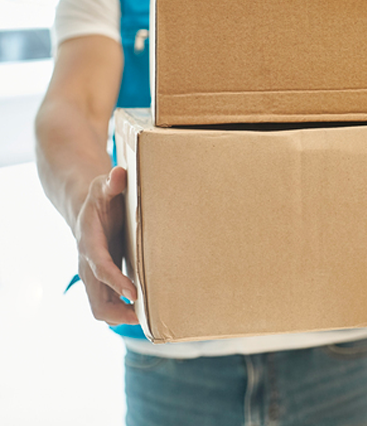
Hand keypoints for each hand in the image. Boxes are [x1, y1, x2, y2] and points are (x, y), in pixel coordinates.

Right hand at [74, 166, 138, 325]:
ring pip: (101, 308)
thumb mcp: (104, 186)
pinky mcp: (103, 279)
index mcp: (89, 242)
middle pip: (96, 301)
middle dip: (118, 312)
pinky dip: (123, 311)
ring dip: (122, 317)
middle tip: (145, 318)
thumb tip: (119, 174)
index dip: (116, 282)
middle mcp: (88, 264)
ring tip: (150, 321)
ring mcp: (94, 274)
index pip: (100, 268)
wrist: (87, 207)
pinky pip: (109, 303)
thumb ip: (112, 182)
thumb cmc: (101, 198)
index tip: (135, 294)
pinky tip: (146, 312)